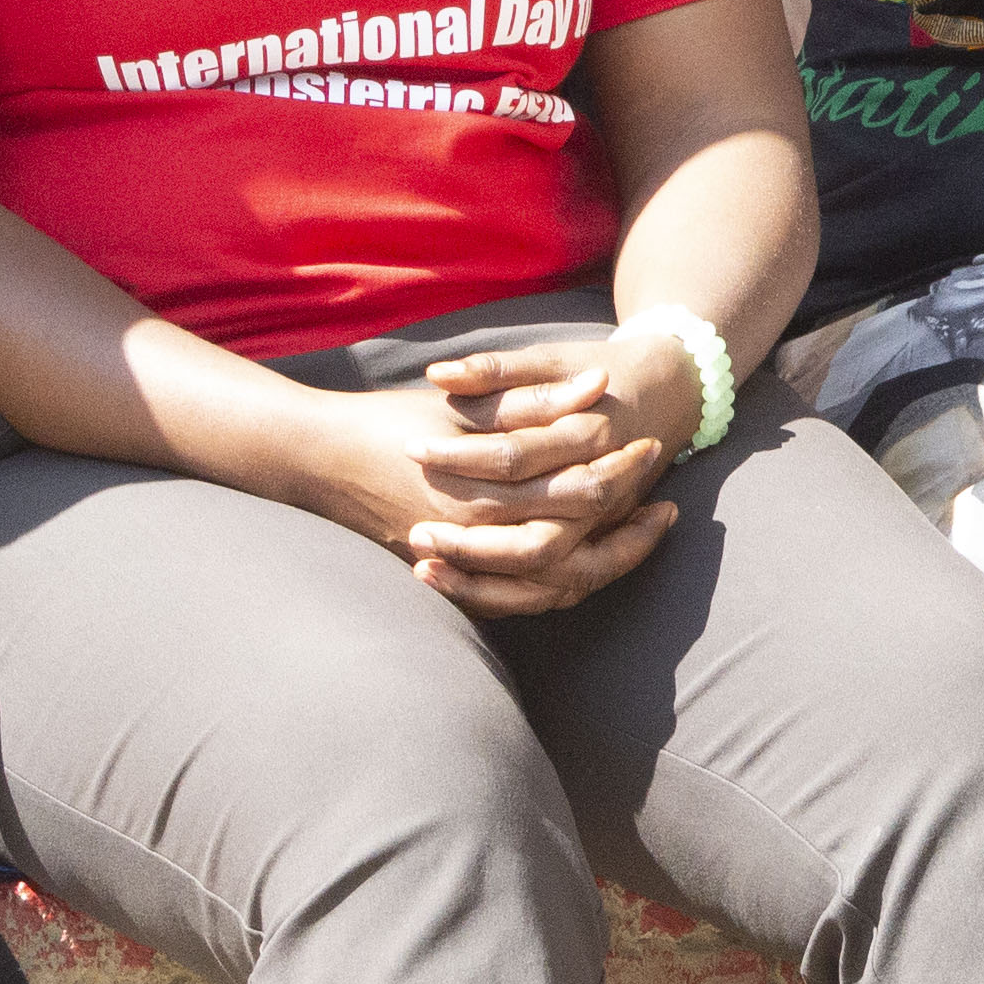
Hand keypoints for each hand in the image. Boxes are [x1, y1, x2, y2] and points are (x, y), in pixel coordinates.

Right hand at [276, 342, 684, 615]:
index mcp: (480, 485)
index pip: (572, 488)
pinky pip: (524, 598)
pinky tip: (596, 561)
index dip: (619, 468)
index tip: (650, 446)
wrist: (320, 459)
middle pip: (574, 540)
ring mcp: (464, 561)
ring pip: (554, 582)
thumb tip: (602, 385)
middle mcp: (475, 532)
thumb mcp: (464, 404)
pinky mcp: (455, 576)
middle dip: (623, 518)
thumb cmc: (392, 421)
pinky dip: (566, 583)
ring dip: (608, 557)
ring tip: (646, 528)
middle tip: (663, 493)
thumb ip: (535, 401)